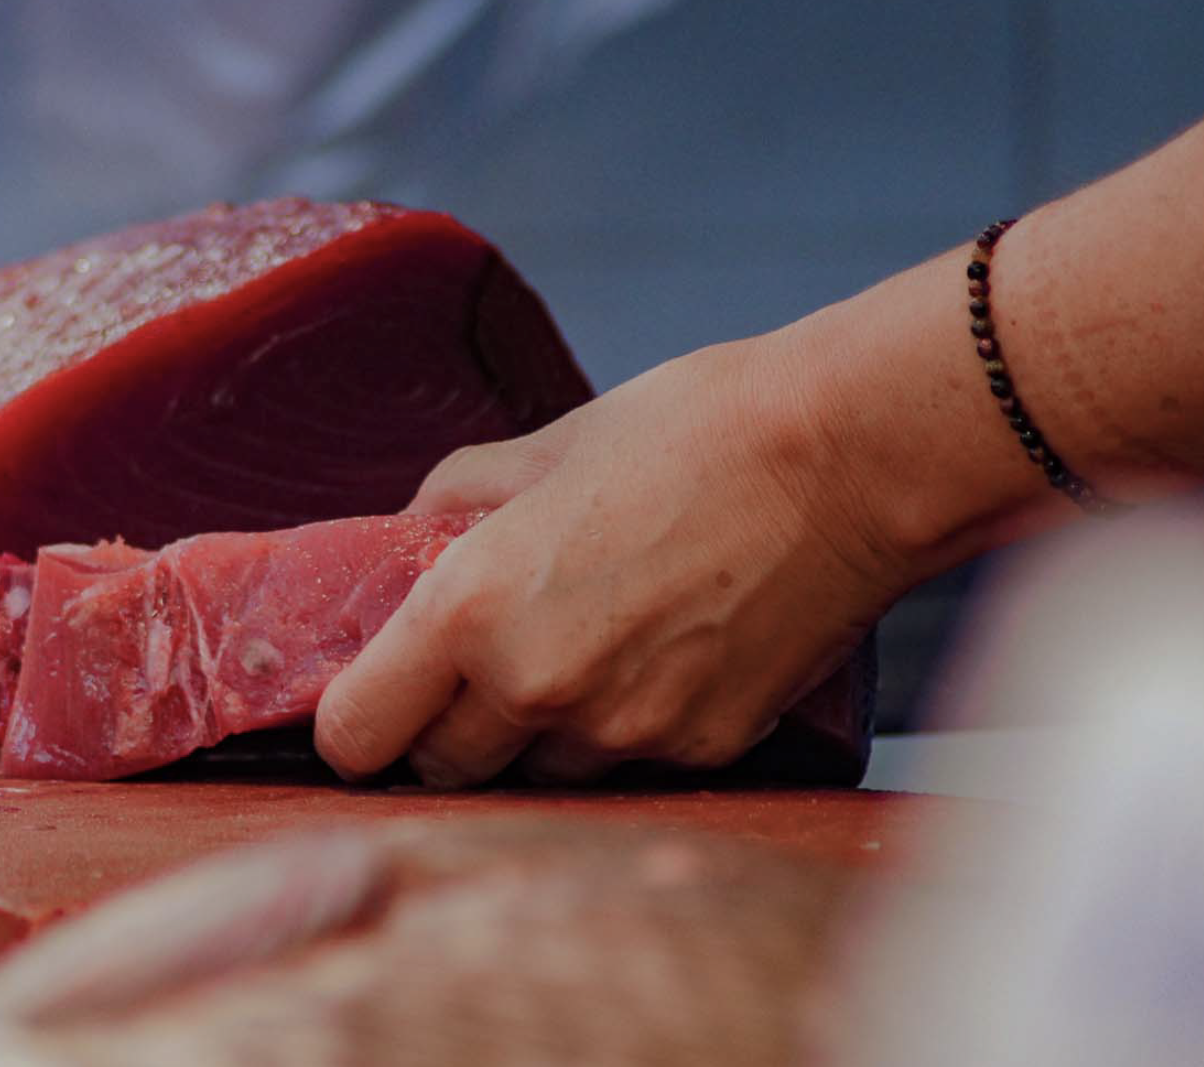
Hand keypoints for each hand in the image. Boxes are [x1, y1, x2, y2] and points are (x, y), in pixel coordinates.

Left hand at [314, 329, 911, 786]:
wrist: (849, 458)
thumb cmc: (695, 430)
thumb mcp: (546, 445)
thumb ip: (456, 502)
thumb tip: (407, 532)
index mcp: (472, 608)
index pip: (357, 733)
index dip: (353, 721)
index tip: (371, 700)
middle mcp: (535, 687)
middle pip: (442, 769)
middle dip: (443, 729)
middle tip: (472, 670)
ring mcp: (623, 731)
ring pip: (538, 773)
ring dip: (537, 734)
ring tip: (586, 646)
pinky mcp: (700, 750)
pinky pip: (628, 764)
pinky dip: (625, 726)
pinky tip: (661, 651)